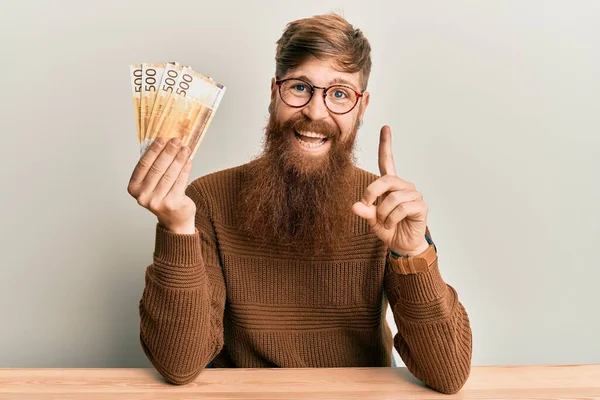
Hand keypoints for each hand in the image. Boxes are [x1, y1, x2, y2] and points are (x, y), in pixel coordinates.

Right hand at [127, 138, 195, 234]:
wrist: (174, 218)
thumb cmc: (163, 195)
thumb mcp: (152, 182)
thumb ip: (154, 166)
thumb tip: (165, 143)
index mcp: (134, 188)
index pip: (143, 165)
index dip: (153, 150)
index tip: (162, 139)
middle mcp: (142, 196)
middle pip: (157, 169)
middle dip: (168, 152)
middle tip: (176, 140)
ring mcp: (156, 202)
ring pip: (170, 175)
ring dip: (179, 159)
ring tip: (185, 149)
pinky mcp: (171, 204)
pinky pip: (180, 182)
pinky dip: (185, 170)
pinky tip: (189, 161)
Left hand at [352, 126, 428, 255]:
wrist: (403, 246)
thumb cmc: (389, 229)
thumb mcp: (372, 220)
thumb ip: (365, 211)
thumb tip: (354, 206)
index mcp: (391, 185)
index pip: (388, 161)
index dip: (386, 144)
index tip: (385, 127)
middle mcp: (404, 186)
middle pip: (385, 180)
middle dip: (372, 193)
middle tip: (367, 207)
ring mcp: (414, 195)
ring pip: (392, 198)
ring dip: (382, 213)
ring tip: (385, 222)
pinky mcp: (421, 206)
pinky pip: (402, 208)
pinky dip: (392, 219)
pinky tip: (393, 225)